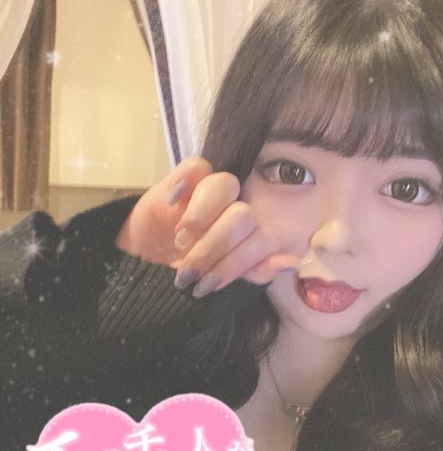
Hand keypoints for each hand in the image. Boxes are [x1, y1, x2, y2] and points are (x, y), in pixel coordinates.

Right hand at [114, 158, 301, 294]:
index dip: (236, 263)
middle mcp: (235, 209)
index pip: (261, 240)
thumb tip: (292, 265)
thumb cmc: (185, 273)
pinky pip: (196, 166)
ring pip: (226, 186)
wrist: (143, 264)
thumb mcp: (217, 280)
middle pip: (242, 216)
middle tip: (190, 269)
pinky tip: (172, 205)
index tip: (209, 284)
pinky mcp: (185, 177)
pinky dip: (185, 185)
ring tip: (180, 239)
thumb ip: (254, 271)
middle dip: (214, 248)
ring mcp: (211, 191)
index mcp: (250, 236)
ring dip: (201, 218)